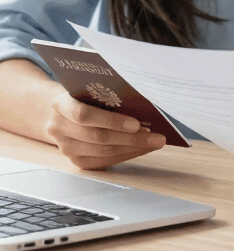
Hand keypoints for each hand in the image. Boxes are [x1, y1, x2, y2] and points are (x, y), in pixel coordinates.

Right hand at [46, 89, 165, 169]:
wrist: (63, 113)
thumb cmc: (84, 96)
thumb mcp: (89, 89)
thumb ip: (106, 96)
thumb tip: (144, 106)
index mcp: (60, 105)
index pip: (84, 115)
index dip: (111, 121)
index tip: (137, 123)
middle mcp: (59, 128)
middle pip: (98, 137)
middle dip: (131, 138)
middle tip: (156, 136)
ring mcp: (66, 148)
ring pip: (103, 152)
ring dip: (133, 148)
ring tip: (154, 142)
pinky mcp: (76, 161)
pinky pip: (105, 161)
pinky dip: (126, 155)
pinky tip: (142, 148)